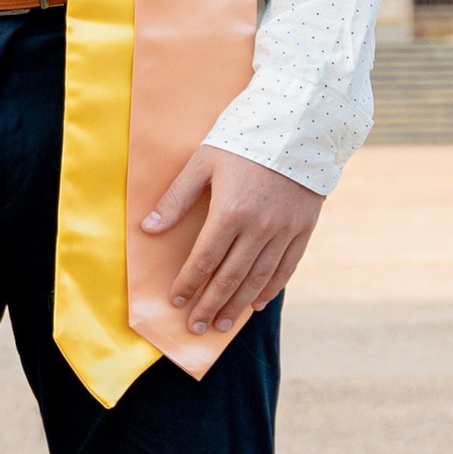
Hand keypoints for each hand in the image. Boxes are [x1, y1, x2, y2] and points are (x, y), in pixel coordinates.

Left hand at [139, 146, 322, 340]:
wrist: (300, 126)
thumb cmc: (244, 140)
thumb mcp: (204, 161)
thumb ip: (177, 198)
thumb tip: (149, 228)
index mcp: (230, 211)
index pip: (204, 259)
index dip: (188, 283)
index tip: (175, 301)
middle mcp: (258, 227)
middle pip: (230, 277)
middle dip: (210, 304)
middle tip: (196, 327)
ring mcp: (284, 231)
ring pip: (258, 279)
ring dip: (237, 305)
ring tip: (222, 324)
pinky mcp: (303, 229)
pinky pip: (286, 268)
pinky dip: (270, 289)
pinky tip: (256, 303)